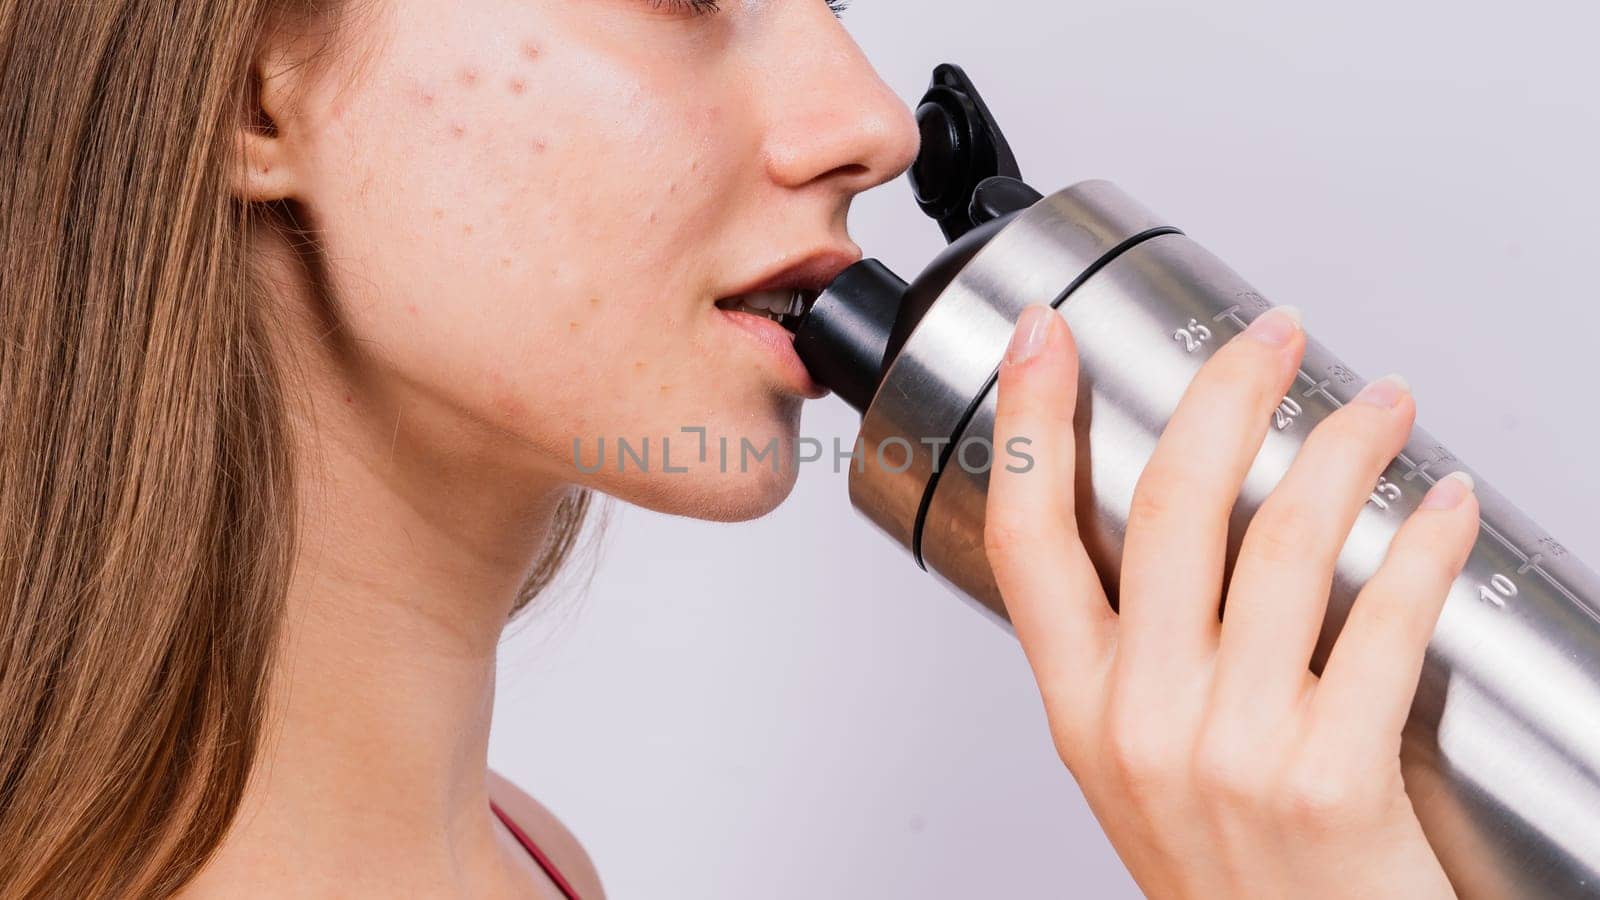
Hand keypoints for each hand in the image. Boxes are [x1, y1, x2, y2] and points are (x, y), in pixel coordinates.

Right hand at [984, 304, 1478, 898]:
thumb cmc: (1230, 882)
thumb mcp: (1136, 771)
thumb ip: (1132, 660)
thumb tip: (1171, 528)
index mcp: (1080, 710)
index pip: (1026, 537)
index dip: (1030, 422)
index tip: (1048, 337)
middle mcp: (1140, 720)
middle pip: (1165, 508)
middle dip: (1224, 393)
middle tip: (1271, 339)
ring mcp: (1230, 749)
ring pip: (1279, 543)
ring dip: (1341, 448)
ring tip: (1378, 408)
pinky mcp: (1329, 776)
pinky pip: (1382, 621)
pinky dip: (1423, 545)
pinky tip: (1442, 507)